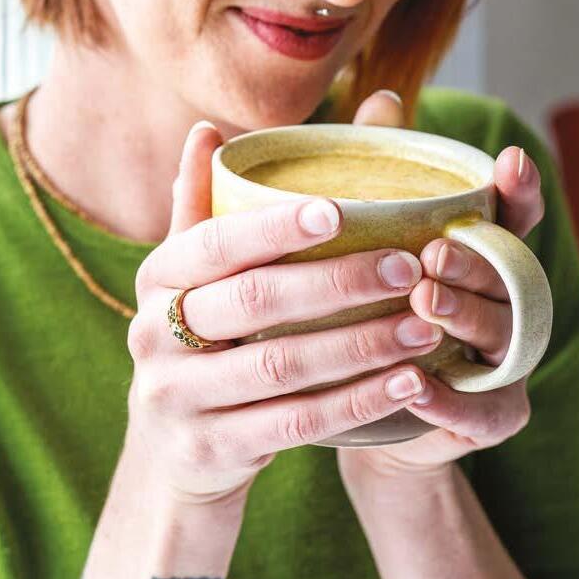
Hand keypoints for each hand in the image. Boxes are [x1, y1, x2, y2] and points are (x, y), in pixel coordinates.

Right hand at [125, 115, 448, 507]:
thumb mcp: (190, 276)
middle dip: (337, 282)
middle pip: (253, 302)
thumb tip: (207, 128)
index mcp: (157, 277)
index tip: (339, 210)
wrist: (172, 450)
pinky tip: (407, 383)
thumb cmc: (199, 339)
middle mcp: (153, 334)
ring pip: (283, 366)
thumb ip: (203, 203)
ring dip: (362, 345)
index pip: (215, 242)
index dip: (275, 226)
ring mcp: (177, 397)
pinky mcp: (211, 450)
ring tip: (425, 326)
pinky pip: (297, 424)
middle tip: (408, 267)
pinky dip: (357, 403)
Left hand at [338, 90, 545, 488]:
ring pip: (498, 335)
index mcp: (482, 255)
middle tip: (434, 251)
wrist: (366, 404)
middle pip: (505, 275)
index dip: (518, 190)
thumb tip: (382, 99)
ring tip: (422, 305)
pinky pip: (480, 411)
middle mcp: (503, 303)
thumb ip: (387, 174)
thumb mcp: (376, 239)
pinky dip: (449, 398)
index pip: (512, 217)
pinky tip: (413, 382)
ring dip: (462, 318)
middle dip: (474, 260)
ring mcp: (502, 362)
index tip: (508, 160)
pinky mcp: (489, 416)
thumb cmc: (375, 304)